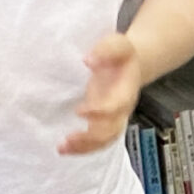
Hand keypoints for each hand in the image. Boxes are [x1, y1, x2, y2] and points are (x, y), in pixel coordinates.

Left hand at [59, 32, 141, 154]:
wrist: (131, 65)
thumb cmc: (122, 55)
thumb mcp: (118, 44)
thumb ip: (105, 50)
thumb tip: (88, 60)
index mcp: (126, 91)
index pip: (115, 107)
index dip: (99, 112)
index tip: (79, 111)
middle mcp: (121, 110)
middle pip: (110, 131)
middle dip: (90, 138)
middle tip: (68, 138)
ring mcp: (113, 119)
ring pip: (104, 141)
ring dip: (84, 147)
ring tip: (62, 148)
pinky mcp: (104, 123)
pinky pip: (97, 142)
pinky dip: (82, 148)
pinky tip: (64, 149)